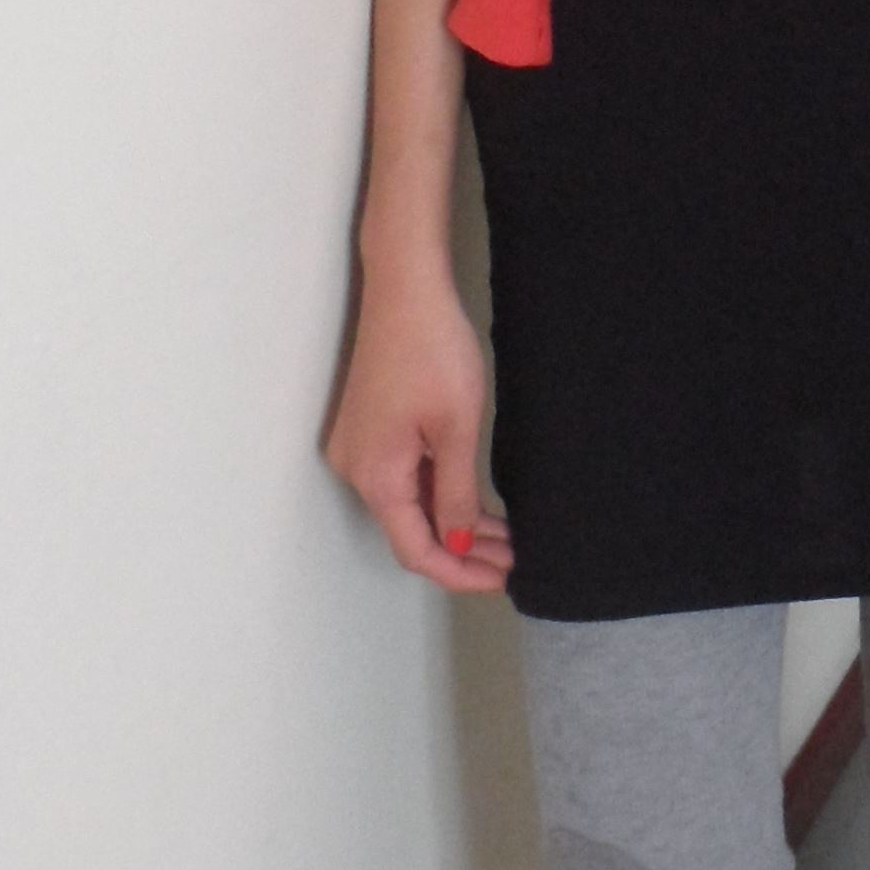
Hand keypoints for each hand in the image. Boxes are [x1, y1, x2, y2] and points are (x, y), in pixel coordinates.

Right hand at [324, 270, 512, 589]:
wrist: (406, 289)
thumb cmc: (432, 350)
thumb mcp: (456, 429)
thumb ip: (455, 494)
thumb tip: (456, 541)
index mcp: (376, 476)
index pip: (416, 550)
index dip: (459, 573)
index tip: (501, 580)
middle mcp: (357, 470)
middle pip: (410, 532)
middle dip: (462, 552)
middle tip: (512, 562)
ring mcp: (359, 450)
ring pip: (410, 506)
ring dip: (453, 525)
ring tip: (504, 540)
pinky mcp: (369, 431)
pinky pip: (404, 479)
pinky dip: (439, 496)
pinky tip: (475, 506)